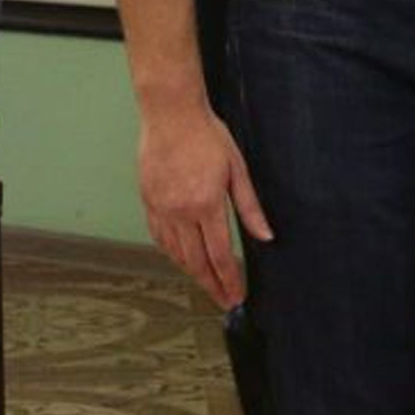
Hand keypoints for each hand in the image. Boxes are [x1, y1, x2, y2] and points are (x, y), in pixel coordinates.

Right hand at [136, 101, 272, 308]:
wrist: (170, 114)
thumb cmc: (207, 135)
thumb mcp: (237, 168)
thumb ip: (250, 207)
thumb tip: (266, 236)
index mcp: (206, 204)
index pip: (219, 255)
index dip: (229, 279)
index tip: (236, 296)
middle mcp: (180, 211)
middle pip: (196, 261)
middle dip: (211, 285)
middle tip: (223, 300)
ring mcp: (161, 208)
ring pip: (175, 253)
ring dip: (192, 272)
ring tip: (207, 283)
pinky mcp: (148, 201)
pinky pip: (159, 237)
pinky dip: (171, 253)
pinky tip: (182, 258)